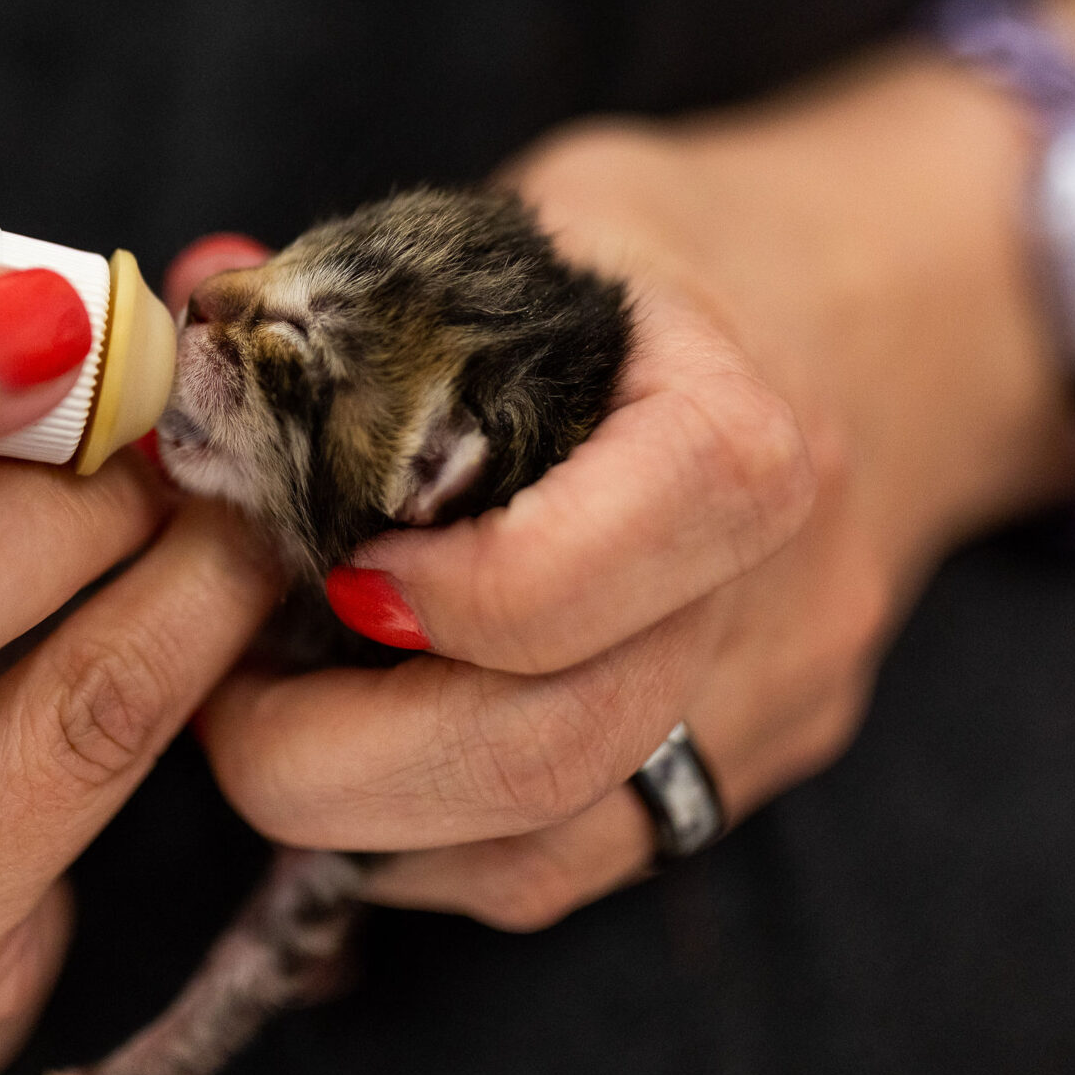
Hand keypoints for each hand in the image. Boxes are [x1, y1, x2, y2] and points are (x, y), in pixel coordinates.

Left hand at [190, 59, 1074, 928]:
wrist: (889, 310)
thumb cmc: (682, 256)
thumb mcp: (544, 209)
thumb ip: (374, 283)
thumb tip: (186, 325)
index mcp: (738, 432)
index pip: (569, 582)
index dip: (416, 601)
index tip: (324, 564)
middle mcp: (775, 596)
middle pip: (543, 756)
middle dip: (329, 760)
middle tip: (223, 697)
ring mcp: (771, 702)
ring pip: (549, 850)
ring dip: (365, 822)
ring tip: (273, 726)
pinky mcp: (748, 768)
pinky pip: (571, 865)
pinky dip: (438, 842)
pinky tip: (371, 760)